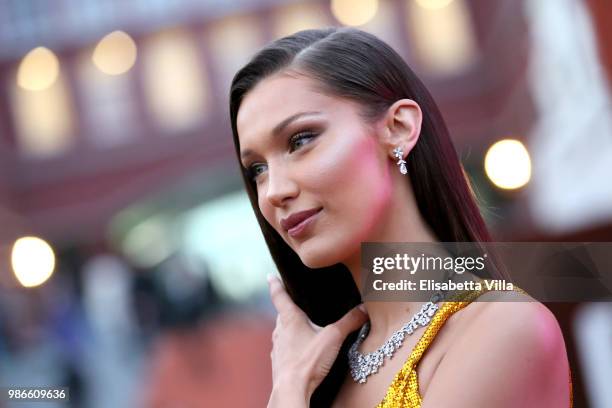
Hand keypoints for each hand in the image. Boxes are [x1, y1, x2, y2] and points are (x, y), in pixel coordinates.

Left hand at [267, 274, 367, 402]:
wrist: (291, 389)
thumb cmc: (308, 361)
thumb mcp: (333, 338)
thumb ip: (349, 322)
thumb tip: (363, 309)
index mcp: (290, 318)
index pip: (279, 296)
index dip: (275, 284)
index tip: (270, 276)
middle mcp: (280, 331)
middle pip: (282, 314)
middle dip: (289, 309)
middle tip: (296, 303)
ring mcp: (278, 348)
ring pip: (282, 332)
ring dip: (290, 329)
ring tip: (304, 329)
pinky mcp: (279, 363)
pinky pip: (284, 349)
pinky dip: (292, 346)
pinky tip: (303, 352)